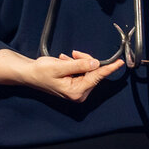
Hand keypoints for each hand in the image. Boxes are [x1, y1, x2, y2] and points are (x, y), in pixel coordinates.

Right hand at [0, 49, 122, 101]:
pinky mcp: (76, 85)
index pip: (96, 77)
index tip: (120, 63)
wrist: (28, 73)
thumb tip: (95, 63)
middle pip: (93, 72)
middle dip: (84, 61)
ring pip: (88, 70)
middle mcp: (79, 93)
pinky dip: (74, 64)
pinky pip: (82, 71)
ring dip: (77, 61)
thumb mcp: (59, 67)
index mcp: (76, 91)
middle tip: (72, 55)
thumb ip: (78, 65)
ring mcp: (78, 90)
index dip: (108, 68)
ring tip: (63, 59)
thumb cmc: (40, 72)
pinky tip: (64, 61)